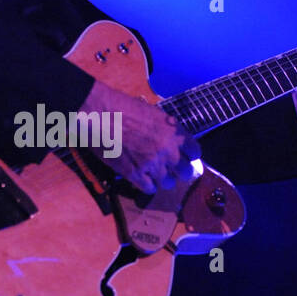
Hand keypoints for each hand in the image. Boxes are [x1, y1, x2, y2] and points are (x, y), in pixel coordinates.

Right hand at [83, 79, 200, 193]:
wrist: (101, 114)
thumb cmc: (124, 107)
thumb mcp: (154, 113)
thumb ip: (166, 130)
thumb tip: (171, 142)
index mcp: (175, 132)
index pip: (195, 152)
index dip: (190, 156)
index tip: (186, 157)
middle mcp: (168, 150)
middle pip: (185, 172)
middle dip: (179, 171)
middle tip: (172, 170)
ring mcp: (152, 164)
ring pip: (168, 183)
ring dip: (163, 179)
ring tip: (155, 174)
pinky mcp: (135, 174)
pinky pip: (149, 188)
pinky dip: (148, 186)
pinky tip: (143, 180)